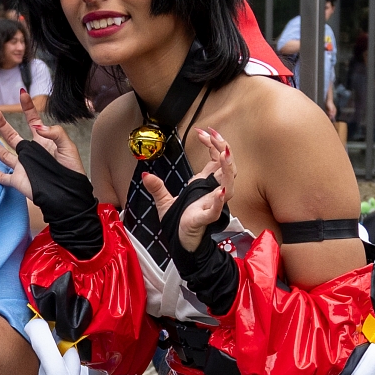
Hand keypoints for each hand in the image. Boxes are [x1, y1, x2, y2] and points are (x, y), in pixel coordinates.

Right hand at [0, 90, 82, 201]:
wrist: (70, 195)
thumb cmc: (72, 172)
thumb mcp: (68, 147)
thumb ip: (55, 133)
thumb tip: (38, 126)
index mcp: (42, 142)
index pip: (32, 120)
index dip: (27, 107)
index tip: (22, 93)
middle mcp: (29, 152)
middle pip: (11, 134)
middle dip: (1, 122)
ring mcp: (22, 166)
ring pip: (2, 152)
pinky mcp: (18, 180)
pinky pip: (0, 175)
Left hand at [139, 126, 235, 250]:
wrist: (180, 242)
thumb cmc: (179, 222)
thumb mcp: (164, 201)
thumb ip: (157, 187)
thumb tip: (145, 175)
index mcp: (206, 184)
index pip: (216, 158)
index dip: (213, 143)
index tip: (203, 131)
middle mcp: (213, 191)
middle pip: (228, 166)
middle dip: (224, 149)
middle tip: (214, 136)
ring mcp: (212, 204)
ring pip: (229, 184)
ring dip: (227, 169)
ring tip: (223, 154)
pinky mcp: (206, 217)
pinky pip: (216, 209)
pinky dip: (219, 200)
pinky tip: (221, 192)